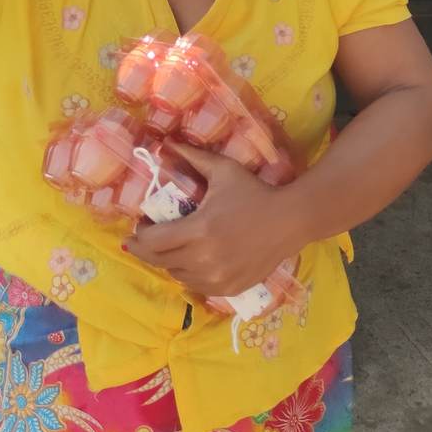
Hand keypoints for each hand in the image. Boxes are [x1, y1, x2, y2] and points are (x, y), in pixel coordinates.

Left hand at [122, 144, 305, 299]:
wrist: (291, 220)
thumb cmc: (255, 193)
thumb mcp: (224, 171)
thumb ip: (192, 157)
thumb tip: (164, 143)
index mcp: (199, 230)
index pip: (153, 242)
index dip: (141, 235)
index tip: (141, 226)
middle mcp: (204, 259)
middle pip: (159, 261)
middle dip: (146, 249)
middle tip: (145, 239)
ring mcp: (217, 278)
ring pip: (176, 275)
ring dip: (169, 262)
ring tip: (172, 247)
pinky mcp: (229, 288)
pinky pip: (197, 286)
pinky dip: (190, 274)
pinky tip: (193, 261)